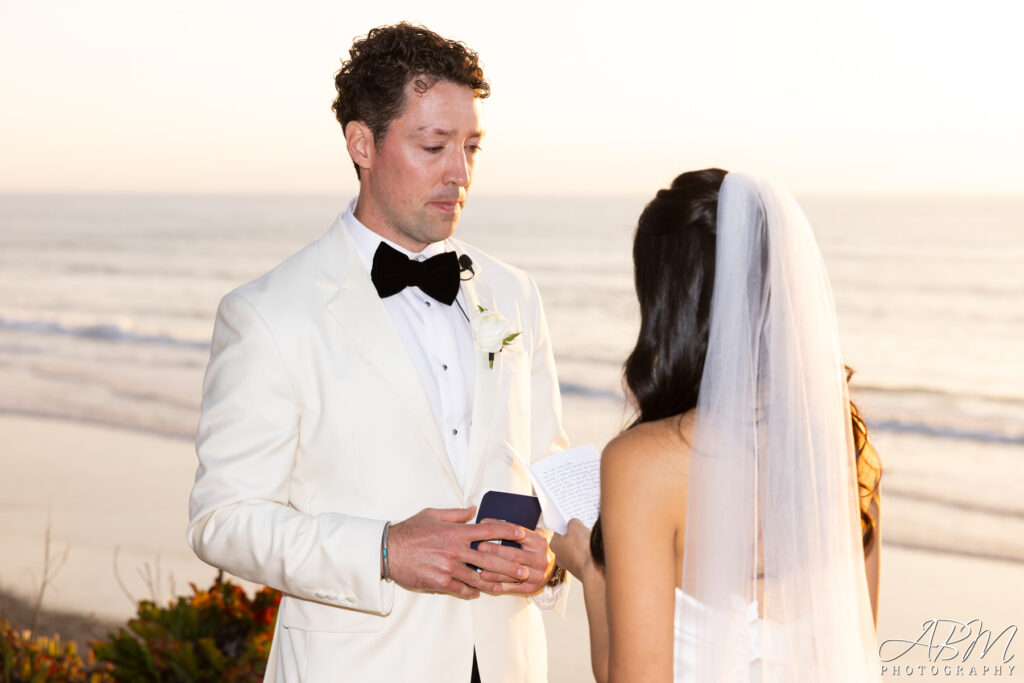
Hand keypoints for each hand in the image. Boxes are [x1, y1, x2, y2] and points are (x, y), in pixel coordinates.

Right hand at [387, 507, 527, 598]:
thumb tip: (473, 508)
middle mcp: (455, 550)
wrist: (388, 551)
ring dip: (494, 583)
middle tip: (524, 570)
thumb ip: (456, 513)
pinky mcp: (439, 582)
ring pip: (478, 578)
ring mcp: (448, 567)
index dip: (507, 532)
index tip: (521, 534)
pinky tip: (478, 593)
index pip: (488, 530)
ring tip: (506, 587)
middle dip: (509, 565)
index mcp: (456, 532)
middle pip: (489, 558)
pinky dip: (471, 592)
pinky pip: (460, 589)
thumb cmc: (410, 531)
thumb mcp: (432, 514)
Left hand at [475, 520, 555, 594]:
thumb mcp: (532, 535)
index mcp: (539, 542)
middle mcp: (541, 558)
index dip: (501, 531)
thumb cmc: (538, 547)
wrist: (557, 564)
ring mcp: (538, 574)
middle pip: (515, 554)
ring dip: (495, 572)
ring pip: (513, 573)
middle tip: (480, 547)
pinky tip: (488, 583)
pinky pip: (514, 587)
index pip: (518, 534)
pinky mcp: (533, 587)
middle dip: (495, 551)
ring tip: (480, 571)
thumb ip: (513, 531)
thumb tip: (486, 523)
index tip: (485, 530)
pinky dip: (500, 585)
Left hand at [550, 518, 596, 581]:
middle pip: (569, 539)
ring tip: (591, 541)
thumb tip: (573, 524)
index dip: (568, 524)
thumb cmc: (582, 548)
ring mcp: (570, 564)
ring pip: (577, 549)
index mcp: (554, 544)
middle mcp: (559, 556)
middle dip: (577, 534)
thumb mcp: (576, 526)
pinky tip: (594, 551)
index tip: (575, 521)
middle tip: (585, 529)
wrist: (594, 570)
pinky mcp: (580, 570)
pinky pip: (584, 557)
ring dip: (584, 544)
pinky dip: (589, 554)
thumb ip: (572, 521)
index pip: (559, 530)